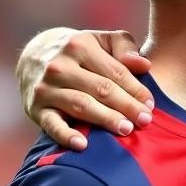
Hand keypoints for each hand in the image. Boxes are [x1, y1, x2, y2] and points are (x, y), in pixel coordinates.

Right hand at [17, 28, 153, 150]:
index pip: (115, 72)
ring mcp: (46, 88)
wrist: (34, 58)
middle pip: (101, 89)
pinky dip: (66, 135)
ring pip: (81, 105)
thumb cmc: (80, 51)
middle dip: (126, 106)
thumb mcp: (101, 40)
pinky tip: (83, 145)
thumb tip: (145, 65)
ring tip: (126, 130)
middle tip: (145, 121)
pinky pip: (52, 124)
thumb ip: (125, 47)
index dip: (136, 89)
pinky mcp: (36, 108)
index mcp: (80, 45)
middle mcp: (61, 66)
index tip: (151, 105)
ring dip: (105, 118)